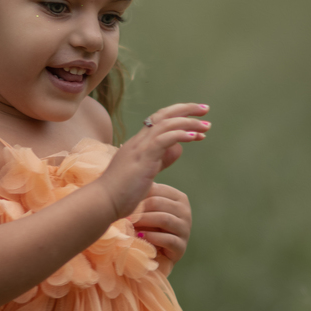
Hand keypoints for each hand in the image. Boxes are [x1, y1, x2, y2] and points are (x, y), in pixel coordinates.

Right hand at [97, 103, 209, 219]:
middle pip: (164, 115)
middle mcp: (139, 140)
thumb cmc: (122, 192)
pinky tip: (195, 136)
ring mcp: (140, 147)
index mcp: (138, 143)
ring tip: (207, 126)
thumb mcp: (146, 171)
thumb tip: (177, 149)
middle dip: (186, 109)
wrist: (104, 202)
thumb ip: (160, 159)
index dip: (178, 115)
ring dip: (189, 122)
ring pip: (167, 124)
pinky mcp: (144, 157)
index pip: (159, 120)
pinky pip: (164, 139)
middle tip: (206, 109)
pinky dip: (181, 134)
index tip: (196, 118)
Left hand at [130, 182, 191, 264]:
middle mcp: (185, 211)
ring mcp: (185, 229)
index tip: (124, 201)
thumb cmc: (145, 225)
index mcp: (178, 197)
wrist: (148, 254)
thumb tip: (138, 169)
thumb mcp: (145, 206)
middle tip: (125, 215)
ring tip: (131, 226)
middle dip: (140, 210)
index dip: (139, 195)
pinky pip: (168, 239)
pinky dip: (152, 237)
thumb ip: (145, 190)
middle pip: (159, 203)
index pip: (157, 190)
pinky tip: (141, 237)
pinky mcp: (181, 247)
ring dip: (144, 222)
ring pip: (164, 219)